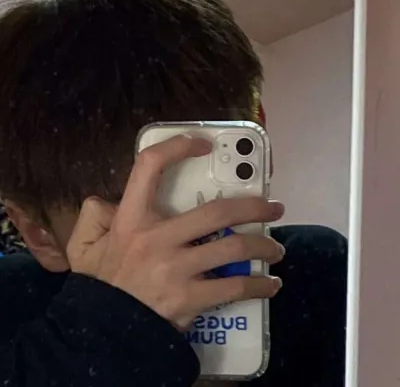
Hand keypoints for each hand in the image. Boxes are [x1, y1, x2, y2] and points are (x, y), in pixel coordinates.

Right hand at [67, 135, 284, 329]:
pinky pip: (234, 288)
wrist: (102, 332)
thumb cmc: (100, 283)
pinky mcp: (189, 298)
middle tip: (273, 208)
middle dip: (252, 207)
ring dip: (263, 247)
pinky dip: (259, 286)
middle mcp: (157, 238)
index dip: (177, 148)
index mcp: (131, 219)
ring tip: (276, 249)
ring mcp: (176, 269)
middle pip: (216, 212)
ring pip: (233, 248)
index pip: (150, 168)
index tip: (204, 145)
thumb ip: (94, 216)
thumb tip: (110, 201)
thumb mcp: (86, 245)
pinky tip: (271, 285)